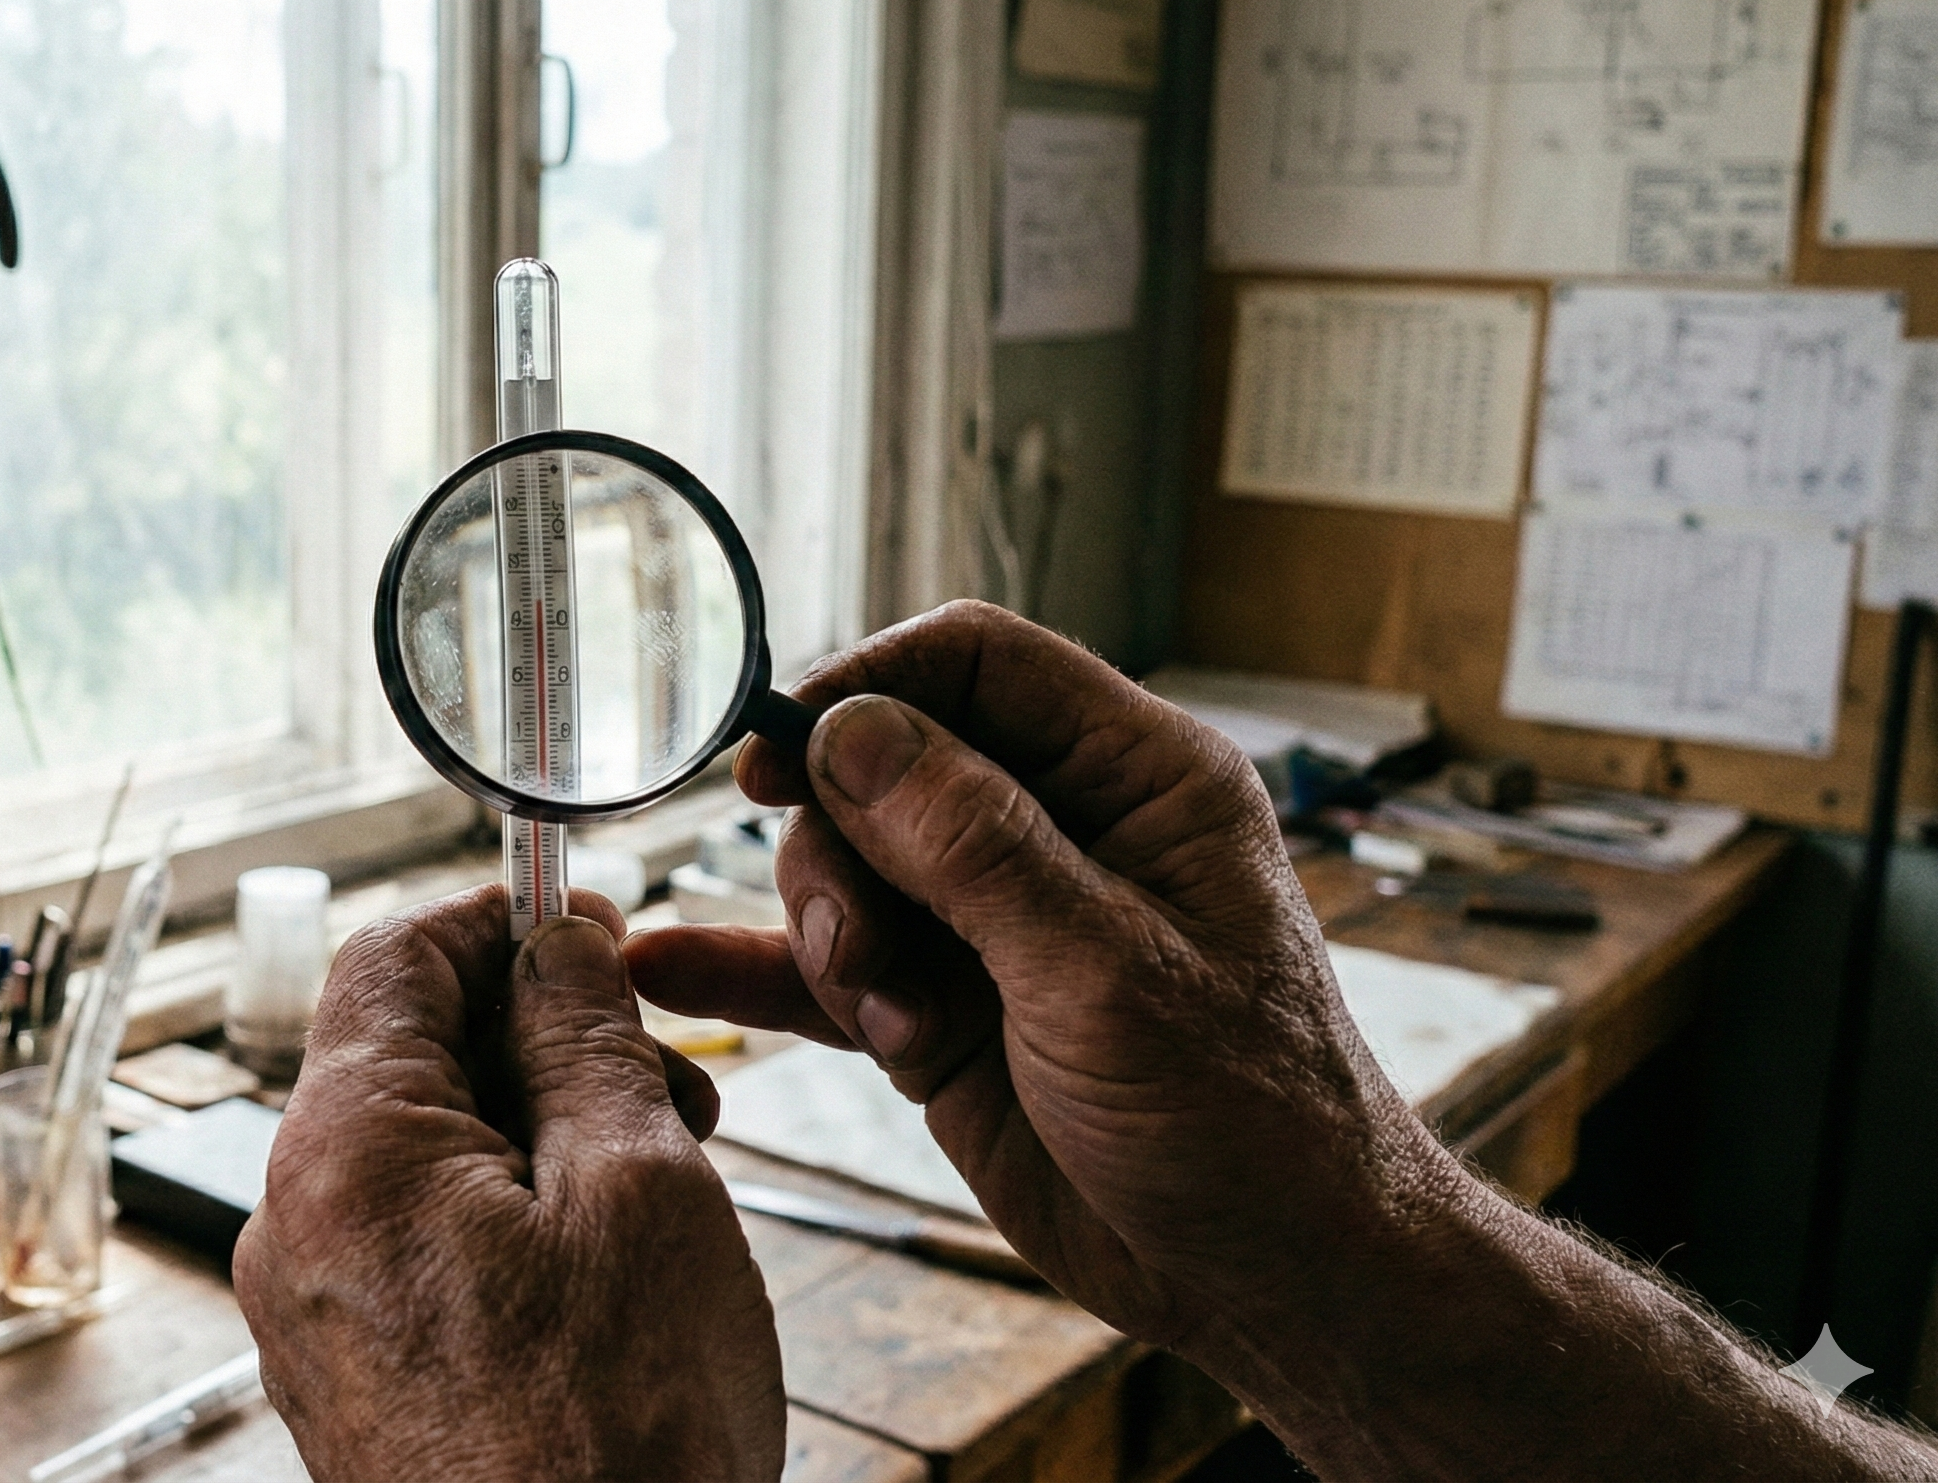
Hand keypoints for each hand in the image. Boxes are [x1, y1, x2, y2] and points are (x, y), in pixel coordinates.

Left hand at [235, 886, 785, 1481]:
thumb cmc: (617, 1445)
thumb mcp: (640, 1192)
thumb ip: (587, 1039)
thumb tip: (557, 945)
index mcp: (344, 1152)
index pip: (390, 955)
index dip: (501, 920)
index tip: (592, 926)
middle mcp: (296, 1226)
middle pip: (402, 1053)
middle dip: (537, 1036)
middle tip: (670, 1075)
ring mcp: (314, 1313)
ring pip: (420, 1152)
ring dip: (537, 1129)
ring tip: (662, 1181)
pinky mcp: (352, 1380)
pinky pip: (417, 1243)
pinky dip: (506, 1214)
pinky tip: (606, 1263)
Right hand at [627, 602, 1456, 1351]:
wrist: (1275, 1282)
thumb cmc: (1248, 1121)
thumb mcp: (1109, 974)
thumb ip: (976, 847)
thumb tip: (851, 730)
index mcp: (1136, 780)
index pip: (976, 663)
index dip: (868, 686)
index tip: (776, 752)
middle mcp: (1059, 833)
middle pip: (883, 765)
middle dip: (842, 848)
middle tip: (862, 944)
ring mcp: (994, 925)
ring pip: (847, 866)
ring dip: (835, 938)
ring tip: (898, 1024)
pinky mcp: (946, 1011)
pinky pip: (830, 967)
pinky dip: (761, 970)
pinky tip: (669, 969)